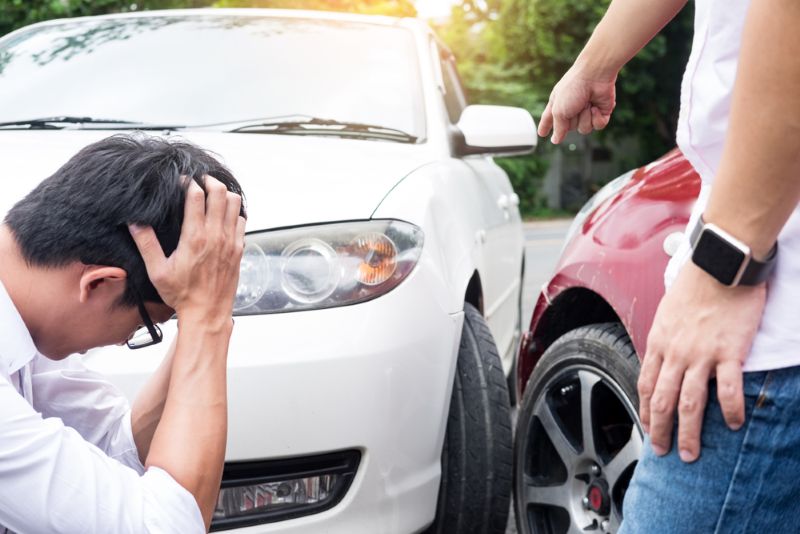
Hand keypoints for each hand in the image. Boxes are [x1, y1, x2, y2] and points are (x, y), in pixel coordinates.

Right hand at [129, 177, 245, 325]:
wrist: (208, 313)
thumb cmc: (182, 294)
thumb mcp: (157, 270)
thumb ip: (146, 243)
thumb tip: (134, 222)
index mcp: (194, 237)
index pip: (196, 196)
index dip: (189, 182)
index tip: (182, 180)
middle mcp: (216, 235)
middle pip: (220, 192)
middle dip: (209, 181)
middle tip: (200, 180)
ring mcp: (231, 241)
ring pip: (235, 203)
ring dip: (224, 194)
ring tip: (212, 194)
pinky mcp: (239, 249)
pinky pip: (241, 220)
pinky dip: (234, 212)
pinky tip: (222, 215)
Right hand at [538, 63, 616, 143]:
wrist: (595, 75)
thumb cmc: (573, 89)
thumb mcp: (559, 111)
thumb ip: (558, 128)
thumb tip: (555, 140)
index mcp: (558, 104)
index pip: (549, 119)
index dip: (546, 126)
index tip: (542, 133)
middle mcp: (572, 109)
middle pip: (570, 128)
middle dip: (573, 120)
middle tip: (576, 105)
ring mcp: (587, 111)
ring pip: (585, 129)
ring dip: (585, 118)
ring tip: (587, 104)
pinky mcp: (601, 112)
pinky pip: (598, 126)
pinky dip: (597, 118)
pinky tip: (596, 106)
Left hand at [638, 262, 765, 462]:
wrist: (719, 265)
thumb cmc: (696, 283)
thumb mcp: (668, 311)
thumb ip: (666, 336)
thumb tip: (666, 354)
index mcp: (659, 341)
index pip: (645, 384)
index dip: (644, 409)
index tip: (647, 425)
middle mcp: (675, 352)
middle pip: (662, 400)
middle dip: (660, 430)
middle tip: (663, 451)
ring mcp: (701, 354)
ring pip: (688, 403)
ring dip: (689, 433)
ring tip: (691, 454)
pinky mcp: (728, 352)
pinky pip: (729, 389)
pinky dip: (731, 410)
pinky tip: (735, 424)